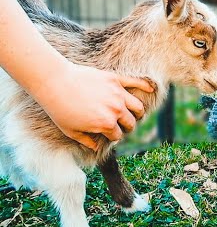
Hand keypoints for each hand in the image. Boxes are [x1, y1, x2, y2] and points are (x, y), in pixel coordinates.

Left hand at [34, 62, 153, 150]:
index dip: (113, 137)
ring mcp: (118, 94)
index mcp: (106, 124)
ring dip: (137, 112)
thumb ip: (87, 140)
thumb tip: (97, 146)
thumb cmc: (60, 109)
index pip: (118, 135)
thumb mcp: (71, 131)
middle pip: (130, 122)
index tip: (108, 135)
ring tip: (134, 113)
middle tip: (121, 125)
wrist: (55, 82)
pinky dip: (145, 86)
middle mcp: (116, 110)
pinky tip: (152, 89)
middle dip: (127, 126)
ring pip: (137, 106)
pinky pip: (136, 82)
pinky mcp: (115, 79)